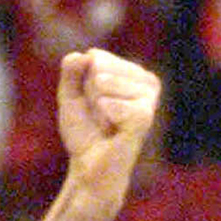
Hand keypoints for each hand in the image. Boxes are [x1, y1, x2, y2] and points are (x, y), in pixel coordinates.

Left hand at [57, 48, 160, 210]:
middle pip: (99, 67)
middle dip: (87, 94)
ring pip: (104, 82)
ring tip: (105, 123)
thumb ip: (71, 72)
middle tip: (98, 116)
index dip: (82, 83)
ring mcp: (149, 99)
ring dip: (94, 105)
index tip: (90, 104)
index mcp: (134, 73)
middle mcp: (147, 82)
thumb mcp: (70, 97)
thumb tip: (82, 54)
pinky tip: (111, 129)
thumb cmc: (85, 131)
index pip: (95, 57)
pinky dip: (102, 115)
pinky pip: (110, 102)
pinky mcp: (144, 117)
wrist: (89, 166)